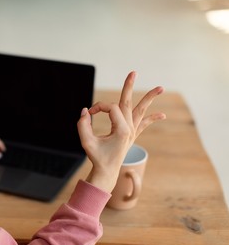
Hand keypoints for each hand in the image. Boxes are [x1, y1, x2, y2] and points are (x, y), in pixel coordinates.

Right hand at [77, 71, 165, 192]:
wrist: (107, 172)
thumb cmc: (97, 158)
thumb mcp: (86, 142)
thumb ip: (82, 125)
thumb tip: (85, 111)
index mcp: (121, 130)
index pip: (110, 108)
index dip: (98, 107)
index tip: (89, 113)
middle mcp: (129, 129)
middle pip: (129, 103)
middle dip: (129, 86)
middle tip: (133, 72)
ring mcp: (132, 132)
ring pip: (141, 111)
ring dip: (150, 99)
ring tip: (161, 88)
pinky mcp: (132, 135)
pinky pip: (144, 124)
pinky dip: (152, 118)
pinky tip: (162, 116)